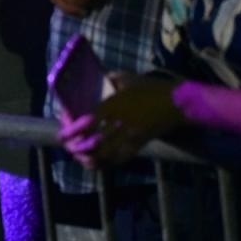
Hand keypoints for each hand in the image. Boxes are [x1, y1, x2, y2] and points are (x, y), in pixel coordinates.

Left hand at [60, 72, 182, 168]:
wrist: (178, 102)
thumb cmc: (153, 88)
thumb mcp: (130, 79)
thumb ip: (113, 79)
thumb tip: (103, 77)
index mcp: (112, 106)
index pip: (85, 123)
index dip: (72, 131)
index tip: (63, 135)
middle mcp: (117, 124)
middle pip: (91, 142)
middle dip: (76, 148)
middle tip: (69, 147)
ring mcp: (129, 136)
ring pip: (104, 154)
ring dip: (89, 158)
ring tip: (80, 158)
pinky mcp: (139, 144)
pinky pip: (120, 158)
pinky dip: (106, 163)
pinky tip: (98, 163)